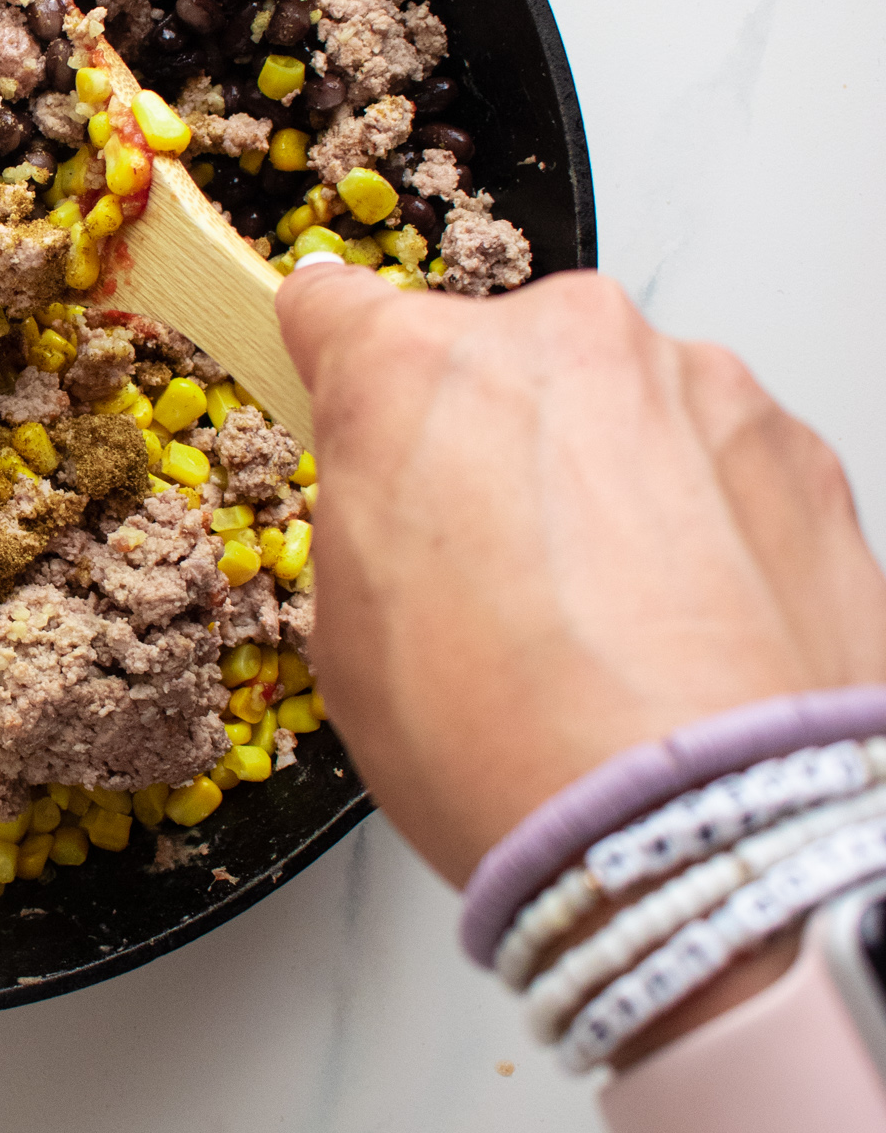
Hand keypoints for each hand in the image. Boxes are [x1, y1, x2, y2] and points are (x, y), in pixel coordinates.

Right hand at [274, 264, 885, 887]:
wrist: (704, 826)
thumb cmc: (509, 741)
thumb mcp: (345, 629)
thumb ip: (366, 507)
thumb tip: (393, 493)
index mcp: (411, 368)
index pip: (336, 306)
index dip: (335, 362)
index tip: (348, 396)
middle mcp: (556, 341)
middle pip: (495, 360)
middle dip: (489, 436)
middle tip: (493, 564)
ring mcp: (691, 384)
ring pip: (616, 403)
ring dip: (601, 474)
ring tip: (605, 616)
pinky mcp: (797, 445)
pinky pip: (717, 458)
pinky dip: (700, 518)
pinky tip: (684, 625)